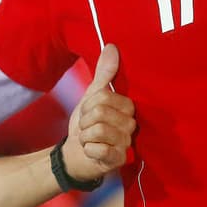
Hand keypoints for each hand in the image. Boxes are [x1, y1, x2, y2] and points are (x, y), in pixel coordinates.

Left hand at [63, 44, 135, 181]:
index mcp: (127, 107)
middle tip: (87, 126)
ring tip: (89, 138)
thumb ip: (104, 73)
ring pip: (100, 130)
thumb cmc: (87, 123)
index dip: (89, 104)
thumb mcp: (92, 95)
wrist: (75, 153)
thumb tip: (111, 46)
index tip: (88, 112)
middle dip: (85, 120)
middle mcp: (131, 125)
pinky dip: (88, 149)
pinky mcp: (119, 160)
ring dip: (85, 135)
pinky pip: (100, 149)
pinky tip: (91, 151)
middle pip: (101, 112)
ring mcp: (127, 144)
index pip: (104, 96)